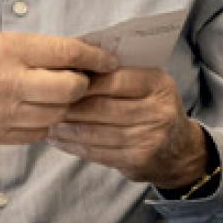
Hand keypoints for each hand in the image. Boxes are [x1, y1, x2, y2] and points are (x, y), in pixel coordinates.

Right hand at [0, 31, 117, 145]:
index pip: (68, 54)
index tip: (109, 61)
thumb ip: (29, 49)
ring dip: (64, 106)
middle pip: (71, 89)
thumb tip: (73, 56)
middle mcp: (5, 82)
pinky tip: (36, 111)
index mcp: (6, 50)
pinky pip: (37, 133)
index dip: (95, 57)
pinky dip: (44, 123)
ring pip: (58, 115)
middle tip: (82, 79)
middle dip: (82, 84)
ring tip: (59, 96)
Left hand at [45, 69, 209, 187]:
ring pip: (95, 132)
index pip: (114, 79)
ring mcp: (149, 137)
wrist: (178, 149)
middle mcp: (158, 110)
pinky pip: (96, 151)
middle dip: (69, 105)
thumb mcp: (147, 83)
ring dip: (65, 127)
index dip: (83, 80)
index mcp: (158, 84)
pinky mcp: (137, 159)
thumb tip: (72, 63)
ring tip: (46, 120)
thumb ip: (118, 73)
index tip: (58, 79)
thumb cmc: (152, 107)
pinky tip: (58, 138)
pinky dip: (72, 145)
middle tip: (44, 102)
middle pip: (101, 107)